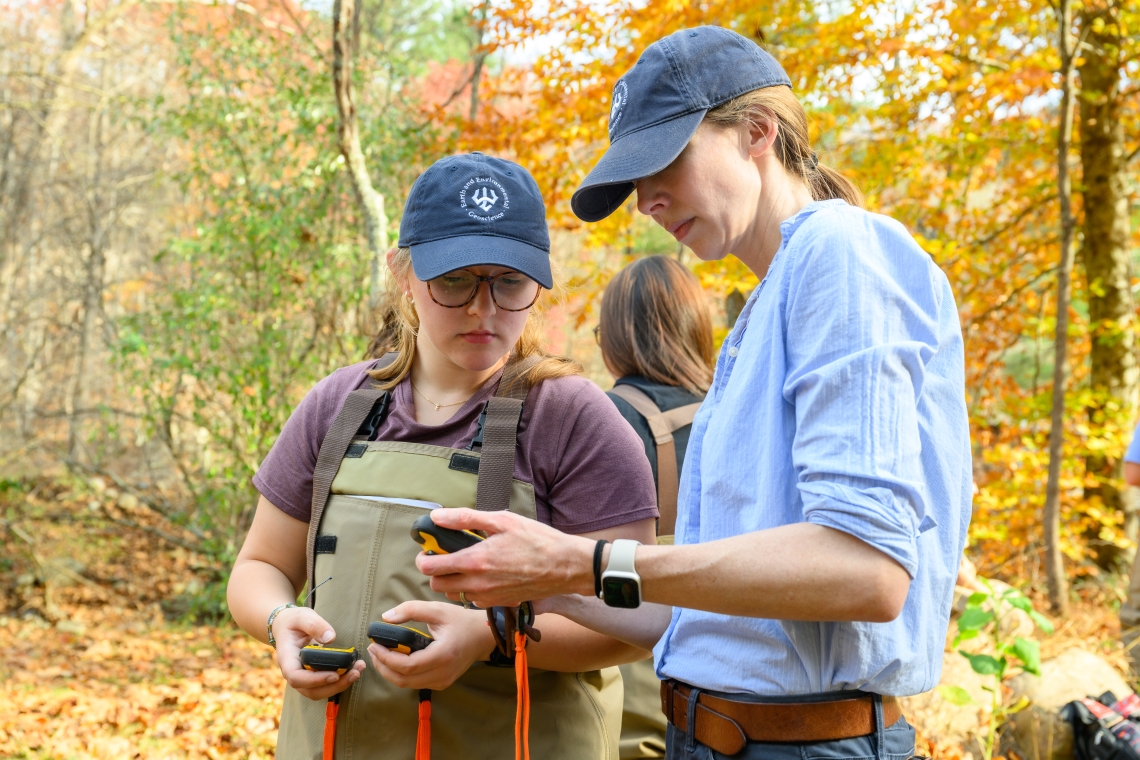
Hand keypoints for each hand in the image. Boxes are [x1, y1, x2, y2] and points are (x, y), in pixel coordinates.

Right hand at [273, 606, 364, 699]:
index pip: (296, 677)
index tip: (334, 675)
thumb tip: (330, 638)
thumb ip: (315, 625)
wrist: (288, 625)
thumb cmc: (293, 621)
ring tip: (357, 672)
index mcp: (287, 659)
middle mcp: (293, 672)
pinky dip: (340, 681)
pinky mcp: (313, 676)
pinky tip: (353, 671)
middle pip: (311, 690)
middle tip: (355, 673)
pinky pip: (325, 685)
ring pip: (319, 691)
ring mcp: (303, 676)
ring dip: (340, 685)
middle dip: (334, 686)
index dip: (315, 680)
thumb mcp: (302, 617)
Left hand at [368, 601, 495, 690]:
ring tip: (380, 654)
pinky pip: (416, 683)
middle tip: (373, 650)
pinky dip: (401, 674)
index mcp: (443, 655)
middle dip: (383, 666)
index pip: (408, 666)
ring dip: (390, 671)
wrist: (482, 636)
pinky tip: (396, 660)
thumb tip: (386, 617)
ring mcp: (443, 681)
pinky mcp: (442, 683)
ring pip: (407, 684)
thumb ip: (411, 610)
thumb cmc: (461, 621)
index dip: (386, 658)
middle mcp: (443, 673)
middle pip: (404, 680)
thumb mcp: (437, 609)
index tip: (374, 645)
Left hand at [414, 508, 594, 606]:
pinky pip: (473, 600)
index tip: (428, 549)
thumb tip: (437, 516)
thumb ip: (465, 519)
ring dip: (451, 581)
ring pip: (453, 595)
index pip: (431, 567)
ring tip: (464, 565)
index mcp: (475, 561)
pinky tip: (484, 575)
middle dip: (435, 570)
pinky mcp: (499, 604)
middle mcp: (478, 584)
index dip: (424, 557)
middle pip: (436, 585)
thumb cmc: (537, 540)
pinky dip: (470, 589)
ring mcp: (488, 597)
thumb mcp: (502, 520)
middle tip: (445, 556)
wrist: (565, 566)